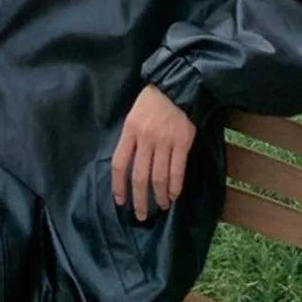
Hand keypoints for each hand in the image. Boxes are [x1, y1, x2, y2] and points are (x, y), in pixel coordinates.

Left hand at [111, 85, 196, 220]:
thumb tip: (128, 166)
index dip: (118, 186)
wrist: (177, 87)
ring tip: (161, 207)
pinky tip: (173, 195)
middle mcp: (145, 139)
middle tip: (141, 215)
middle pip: (139, 176)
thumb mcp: (133, 116)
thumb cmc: (152, 102)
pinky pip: (177, 170)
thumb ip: (130, 139)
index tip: (120, 201)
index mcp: (129, 131)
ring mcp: (164, 141)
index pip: (120, 164)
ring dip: (159, 196)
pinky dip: (175, 186)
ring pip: (159, 177)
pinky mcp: (182, 143)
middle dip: (140, 199)